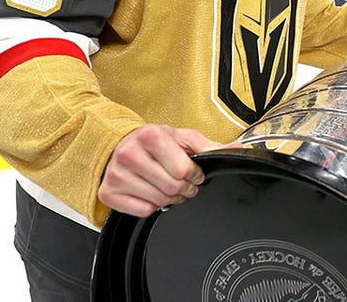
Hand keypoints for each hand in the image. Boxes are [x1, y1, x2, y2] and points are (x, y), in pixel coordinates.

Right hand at [98, 123, 221, 217]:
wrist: (120, 145)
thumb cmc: (154, 142)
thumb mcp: (182, 138)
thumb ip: (210, 145)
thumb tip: (238, 149)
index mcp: (150, 135)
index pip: (183, 169)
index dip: (194, 174)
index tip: (192, 171)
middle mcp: (129, 154)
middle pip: (172, 187)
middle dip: (184, 188)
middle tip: (182, 182)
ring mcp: (116, 175)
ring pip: (159, 201)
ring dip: (170, 198)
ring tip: (167, 186)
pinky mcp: (108, 193)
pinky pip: (143, 211)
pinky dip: (152, 206)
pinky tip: (150, 192)